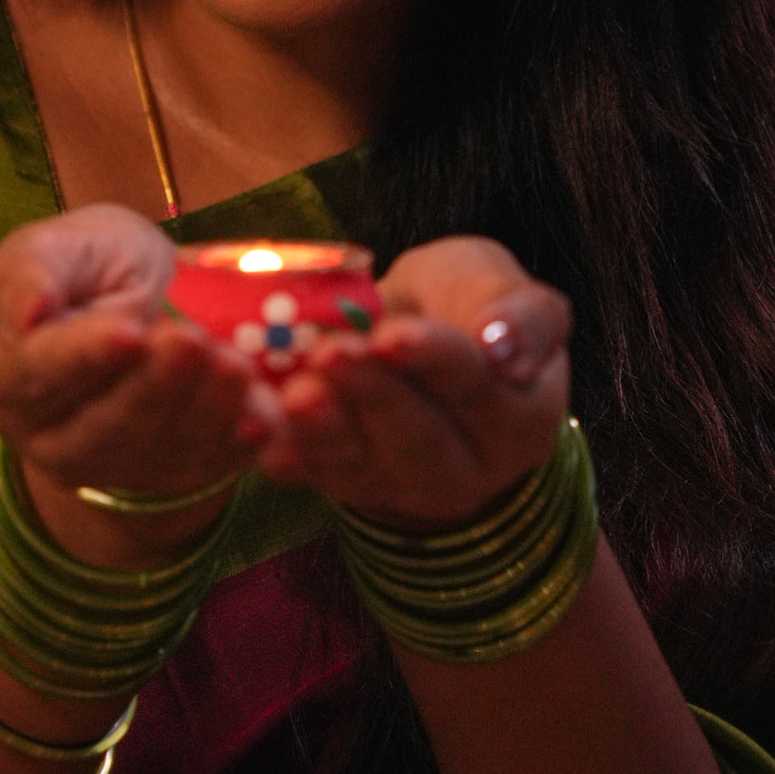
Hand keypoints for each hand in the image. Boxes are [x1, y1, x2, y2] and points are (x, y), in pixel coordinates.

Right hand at [0, 205, 274, 563]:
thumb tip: (26, 314)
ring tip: (234, 364)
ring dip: (196, 412)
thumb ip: (22, 274)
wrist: (153, 299)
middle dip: (150, 388)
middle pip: (93, 430)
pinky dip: (233, 446)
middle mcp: (42, 437)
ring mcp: (105, 465)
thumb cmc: (90, 267)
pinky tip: (261, 416)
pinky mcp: (164, 476)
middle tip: (192, 341)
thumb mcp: (55, 245)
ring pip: (149, 454)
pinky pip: (200, 470)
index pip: (30, 375)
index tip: (128, 331)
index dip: (79, 356)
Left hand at [255, 236, 570, 529]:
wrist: (412, 340)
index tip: (392, 336)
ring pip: (361, 464)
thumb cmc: (462, 303)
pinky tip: (254, 426)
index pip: (478, 388)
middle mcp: (466, 467)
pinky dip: (282, 451)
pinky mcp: (347, 485)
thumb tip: (500, 345)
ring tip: (292, 395)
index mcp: (518, 417)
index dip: (434, 361)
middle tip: (331, 355)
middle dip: (370, 396)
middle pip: (418, 438)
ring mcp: (402, 487)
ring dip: (321, 431)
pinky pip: (311, 473)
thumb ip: (520, 314)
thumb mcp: (499, 286)